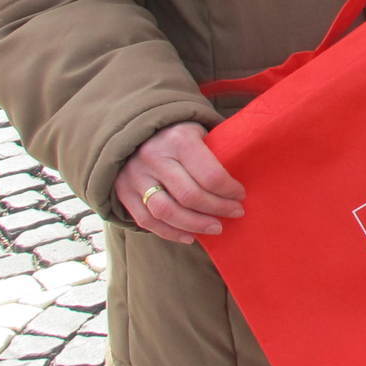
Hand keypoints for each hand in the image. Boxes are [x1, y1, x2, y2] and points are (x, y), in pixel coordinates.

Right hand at [114, 122, 244, 243]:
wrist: (135, 129)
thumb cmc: (179, 133)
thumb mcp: (199, 131)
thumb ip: (216, 151)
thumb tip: (242, 180)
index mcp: (179, 139)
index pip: (210, 175)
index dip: (229, 190)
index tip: (241, 195)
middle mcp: (154, 157)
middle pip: (190, 196)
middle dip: (217, 209)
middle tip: (235, 213)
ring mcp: (135, 176)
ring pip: (166, 212)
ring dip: (195, 225)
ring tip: (216, 228)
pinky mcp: (122, 191)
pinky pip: (147, 221)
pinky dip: (170, 232)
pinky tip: (190, 236)